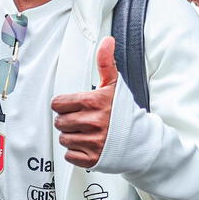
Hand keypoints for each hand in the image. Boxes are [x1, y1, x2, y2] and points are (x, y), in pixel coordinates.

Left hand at [51, 36, 117, 167]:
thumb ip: (106, 62)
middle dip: (68, 121)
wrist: (141, 140)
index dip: (65, 105)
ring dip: (72, 136)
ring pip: (63, 138)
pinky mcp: (92, 159)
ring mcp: (93, 142)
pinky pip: (69, 155)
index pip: (58, 104)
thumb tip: (107, 40)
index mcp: (94, 102)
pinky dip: (76, 152)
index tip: (75, 107)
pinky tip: (88, 145)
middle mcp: (93, 122)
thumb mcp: (114, 85)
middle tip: (83, 121)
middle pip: (59, 122)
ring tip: (87, 133)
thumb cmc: (124, 112)